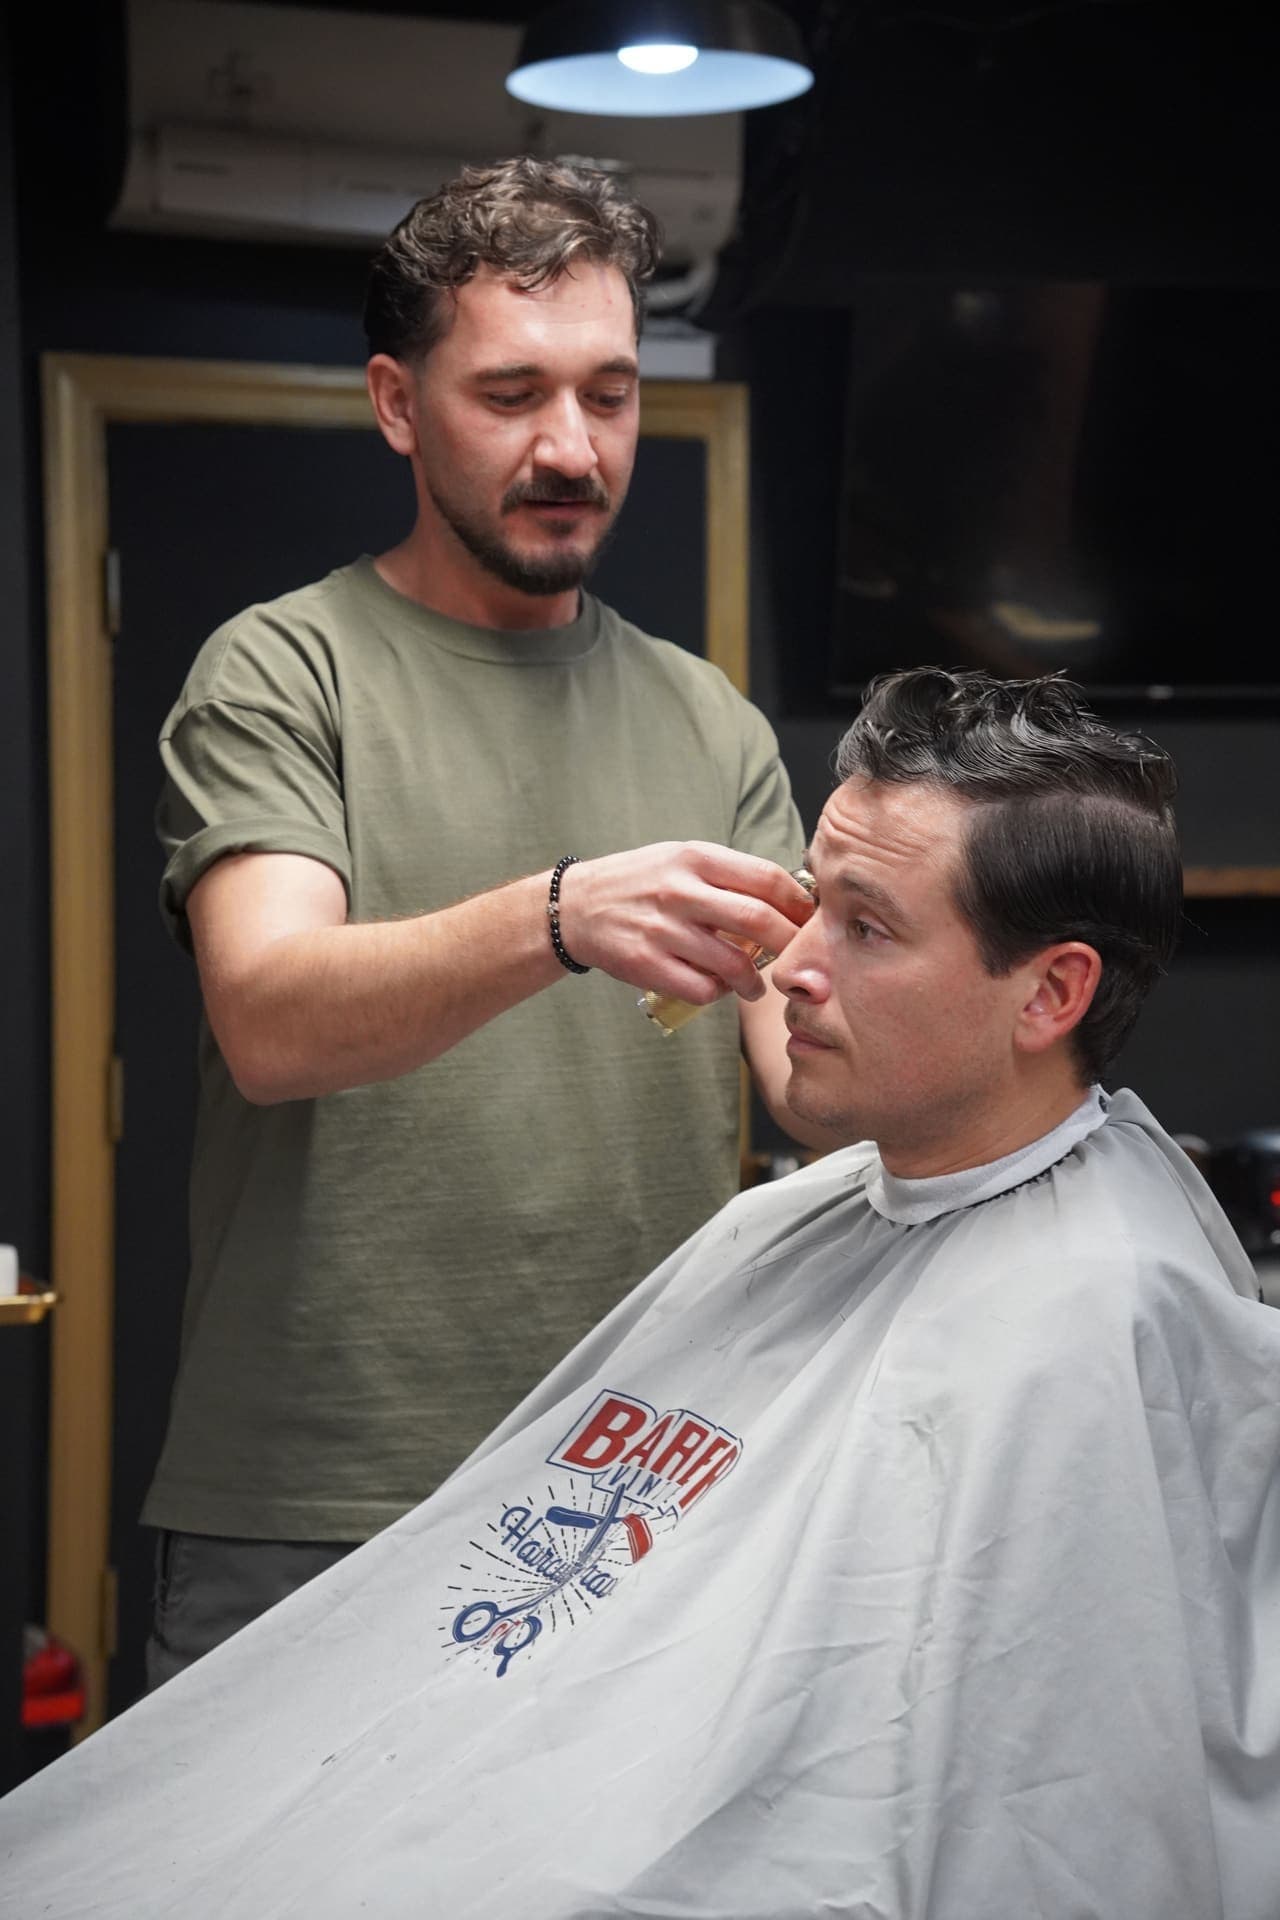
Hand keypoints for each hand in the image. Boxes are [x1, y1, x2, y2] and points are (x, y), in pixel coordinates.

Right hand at [554, 843, 814, 1004]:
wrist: (576, 907)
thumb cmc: (641, 883)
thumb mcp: (682, 860)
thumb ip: (728, 875)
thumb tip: (789, 898)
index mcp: (695, 858)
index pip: (766, 878)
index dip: (798, 904)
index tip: (809, 920)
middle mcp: (680, 891)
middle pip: (758, 921)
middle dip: (790, 944)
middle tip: (797, 958)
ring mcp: (662, 929)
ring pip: (733, 963)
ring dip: (755, 981)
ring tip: (756, 986)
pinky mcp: (646, 964)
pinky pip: (701, 988)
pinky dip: (718, 994)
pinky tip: (716, 988)